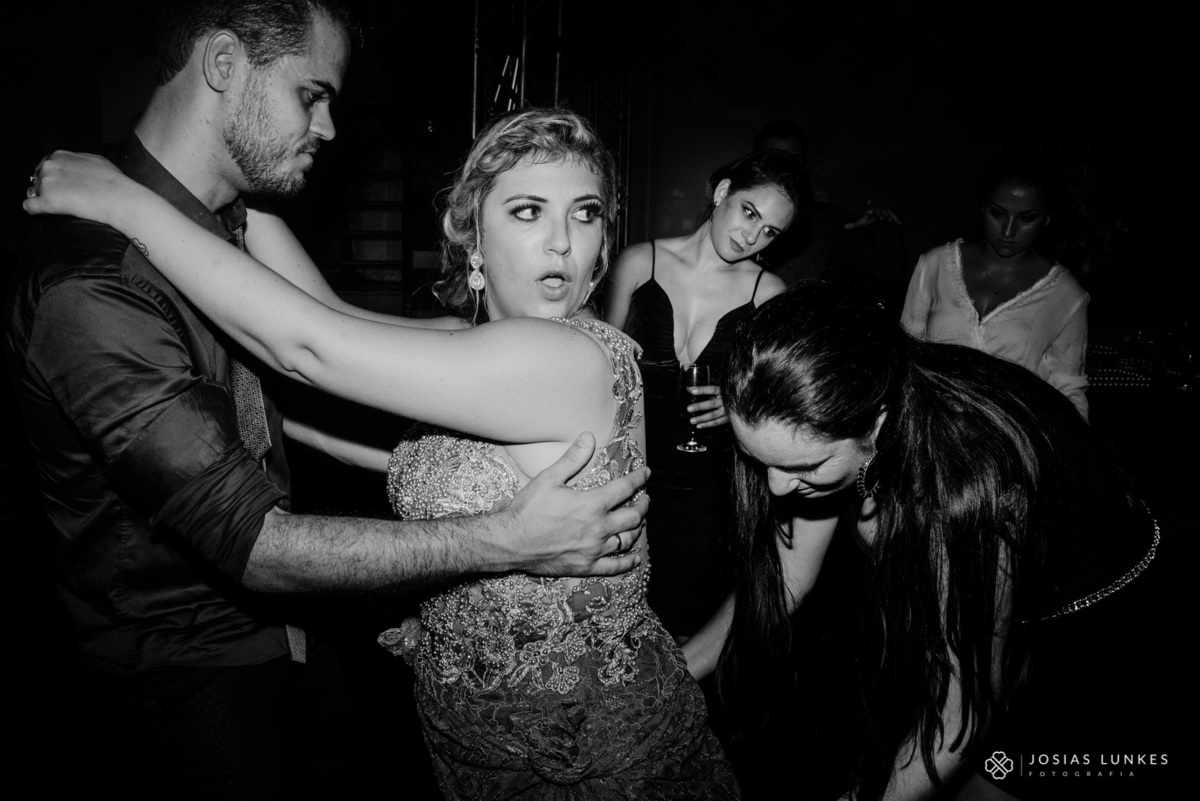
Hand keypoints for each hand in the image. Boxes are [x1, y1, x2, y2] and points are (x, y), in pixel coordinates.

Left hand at [23, 150, 139, 225]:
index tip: (62, 188)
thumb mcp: (95, 160)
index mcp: (59, 156)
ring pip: (33, 192)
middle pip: (38, 179)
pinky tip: (45, 214)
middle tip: (64, 199)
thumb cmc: (114, 182)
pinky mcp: (47, 201)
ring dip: (44, 200)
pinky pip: (29, 206)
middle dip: (47, 189)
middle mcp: (49, 166)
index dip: (53, 179)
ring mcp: (46, 183)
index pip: (45, 167)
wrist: (121, 198)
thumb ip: (77, 161)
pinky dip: (34, 211)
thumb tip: (72, 165)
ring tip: (61, 208)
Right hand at [497, 432, 648, 576]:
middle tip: (645, 498)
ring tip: (639, 522)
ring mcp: (594, 549)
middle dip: (643, 505)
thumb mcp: (549, 478)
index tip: (645, 474)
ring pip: (628, 540)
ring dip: (637, 529)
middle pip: (633, 516)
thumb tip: (588, 437)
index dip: (639, 479)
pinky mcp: (586, 566)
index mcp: (592, 504)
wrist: (510, 542)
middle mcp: (598, 528)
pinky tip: (635, 558)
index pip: (625, 488)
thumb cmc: (527, 510)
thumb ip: (573, 458)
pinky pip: (614, 567)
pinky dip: (627, 562)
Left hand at [686, 385, 729, 428]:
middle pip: (712, 404)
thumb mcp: (720, 389)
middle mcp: (726, 401)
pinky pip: (717, 422)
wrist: (744, 402)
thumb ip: (706, 390)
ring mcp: (728, 411)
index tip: (692, 391)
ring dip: (702, 418)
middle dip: (700, 406)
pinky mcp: (729, 418)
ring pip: (713, 415)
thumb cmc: (728, 393)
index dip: (703, 390)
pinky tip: (699, 426)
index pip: (712, 389)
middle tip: (689, 409)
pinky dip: (708, 424)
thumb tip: (688, 388)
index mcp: (724, 391)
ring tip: (692, 420)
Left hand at [844, 200, 901, 229]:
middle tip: (881, 218)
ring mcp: (885, 211)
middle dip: (880, 213)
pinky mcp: (891, 215)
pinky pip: (895, 216)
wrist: (879, 220)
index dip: (869, 204)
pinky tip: (898, 223)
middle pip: (879, 209)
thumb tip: (844, 227)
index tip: (868, 201)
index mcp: (870, 209)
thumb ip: (854, 225)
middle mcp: (878, 208)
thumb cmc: (870, 220)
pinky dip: (896, 219)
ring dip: (888, 215)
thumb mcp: (862, 223)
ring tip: (888, 220)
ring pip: (887, 211)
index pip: (869, 206)